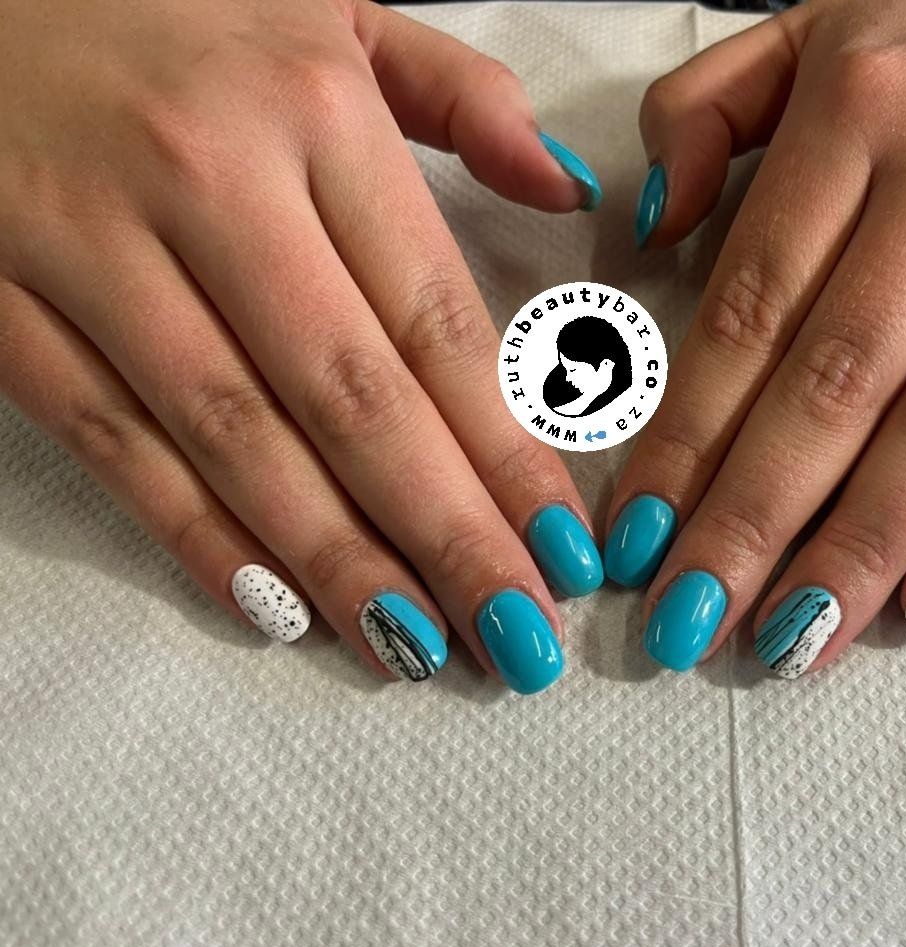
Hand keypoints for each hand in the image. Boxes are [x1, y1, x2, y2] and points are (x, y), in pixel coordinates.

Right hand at [0, 0, 606, 692]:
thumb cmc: (179, 10)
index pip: (436, 320)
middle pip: (352, 398)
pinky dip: (192, 531)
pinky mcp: (0, 295)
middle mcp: (211, 182)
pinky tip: (273, 606)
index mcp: (314, 111)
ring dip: (336, 558)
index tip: (565, 546)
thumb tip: (571, 190)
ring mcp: (92, 244)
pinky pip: (108, 438)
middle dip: (446, 534)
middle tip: (518, 637)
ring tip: (418, 646)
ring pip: (235, 436)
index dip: (506, 448)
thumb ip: (462, 97)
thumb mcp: (333, 10)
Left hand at [609, 0, 905, 675]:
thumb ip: (705, 110)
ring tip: (790, 644)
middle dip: (752, 523)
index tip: (639, 538)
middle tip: (689, 626)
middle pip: (837, 386)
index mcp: (862, 105)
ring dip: (858, 554)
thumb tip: (641, 228)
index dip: (687, 439)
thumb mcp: (818, 31)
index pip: (752, 310)